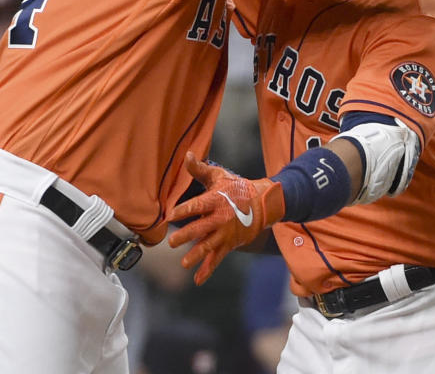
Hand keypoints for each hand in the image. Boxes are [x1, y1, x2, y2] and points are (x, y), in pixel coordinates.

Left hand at [167, 153, 284, 284]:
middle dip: (186, 236)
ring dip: (196, 255)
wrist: (262, 204)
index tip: (171, 215)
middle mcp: (220, 218)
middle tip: (172, 242)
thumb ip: (200, 169)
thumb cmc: (236, 188)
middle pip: (201, 228)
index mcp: (216, 200)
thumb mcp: (219, 176)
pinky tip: (198, 279)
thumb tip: (187, 155)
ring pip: (209, 246)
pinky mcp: (229, 244)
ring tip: (184, 263)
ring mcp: (225, 234)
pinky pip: (217, 258)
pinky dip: (208, 269)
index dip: (184, 210)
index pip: (198, 205)